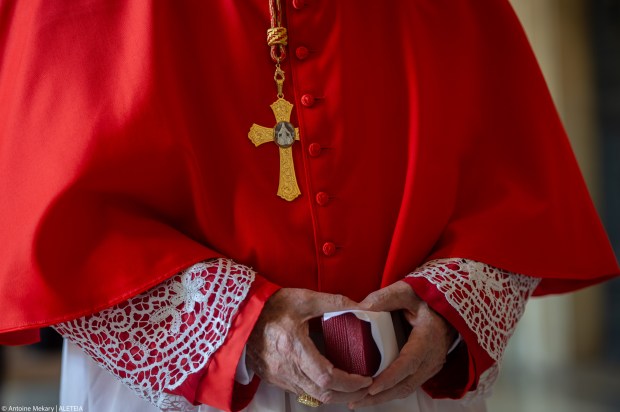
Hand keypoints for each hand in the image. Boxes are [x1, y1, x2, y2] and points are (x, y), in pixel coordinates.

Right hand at [246, 288, 372, 404]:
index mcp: (294, 347)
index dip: (350, 382)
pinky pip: (299, 392)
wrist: (240, 314)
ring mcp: (277, 375)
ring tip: (349, 384)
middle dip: (347, 393)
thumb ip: (335, 303)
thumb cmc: (271, 306)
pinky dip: (316, 390)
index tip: (365, 377)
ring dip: (333, 394)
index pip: (328, 377)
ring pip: (311, 396)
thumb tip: (363, 307)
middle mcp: (285, 367)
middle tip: (364, 385)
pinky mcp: (272, 377)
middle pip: (323, 394)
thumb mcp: (305, 298)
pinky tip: (325, 380)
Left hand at [350, 281, 456, 408]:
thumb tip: (360, 309)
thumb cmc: (427, 297)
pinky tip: (372, 394)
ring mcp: (431, 365)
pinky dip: (390, 391)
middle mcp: (432, 356)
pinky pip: (408, 384)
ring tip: (359, 401)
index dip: (391, 377)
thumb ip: (384, 298)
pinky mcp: (425, 368)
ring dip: (383, 398)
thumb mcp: (407, 290)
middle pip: (406, 384)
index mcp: (429, 337)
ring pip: (406, 388)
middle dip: (380, 396)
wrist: (447, 306)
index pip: (409, 362)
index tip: (372, 387)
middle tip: (356, 400)